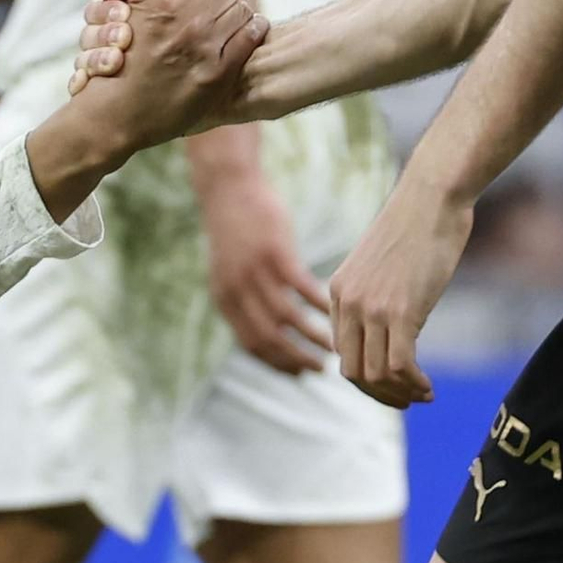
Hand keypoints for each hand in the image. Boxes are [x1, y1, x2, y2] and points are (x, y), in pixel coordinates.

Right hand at [74, 0, 266, 147]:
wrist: (117, 113)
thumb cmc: (118, 61)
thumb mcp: (117, 12)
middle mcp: (188, 19)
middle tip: (211, 11)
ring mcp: (205, 47)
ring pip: (242, 10)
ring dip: (234, 16)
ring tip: (221, 27)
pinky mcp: (219, 72)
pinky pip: (251, 35)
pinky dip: (251, 31)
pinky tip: (241, 36)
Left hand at [199, 171, 332, 375]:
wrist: (229, 188)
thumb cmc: (235, 231)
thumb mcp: (229, 271)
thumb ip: (243, 300)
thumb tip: (262, 326)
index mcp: (225, 300)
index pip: (252, 345)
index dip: (277, 364)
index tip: (299, 374)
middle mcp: (237, 292)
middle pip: (269, 339)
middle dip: (296, 360)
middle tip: (321, 369)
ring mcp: (256, 273)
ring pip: (287, 319)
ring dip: (313, 337)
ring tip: (334, 347)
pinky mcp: (276, 253)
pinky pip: (302, 289)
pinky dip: (321, 306)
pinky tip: (337, 312)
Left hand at [329, 173, 473, 407]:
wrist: (431, 196)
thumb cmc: (417, 225)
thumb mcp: (384, 265)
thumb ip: (379, 297)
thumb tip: (396, 332)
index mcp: (339, 291)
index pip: (342, 351)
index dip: (367, 375)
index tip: (393, 382)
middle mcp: (348, 303)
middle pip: (352, 371)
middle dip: (379, 394)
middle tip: (407, 399)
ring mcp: (372, 308)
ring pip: (375, 375)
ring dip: (400, 393)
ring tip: (423, 394)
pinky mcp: (400, 311)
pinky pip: (400, 366)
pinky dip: (414, 384)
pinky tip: (429, 387)